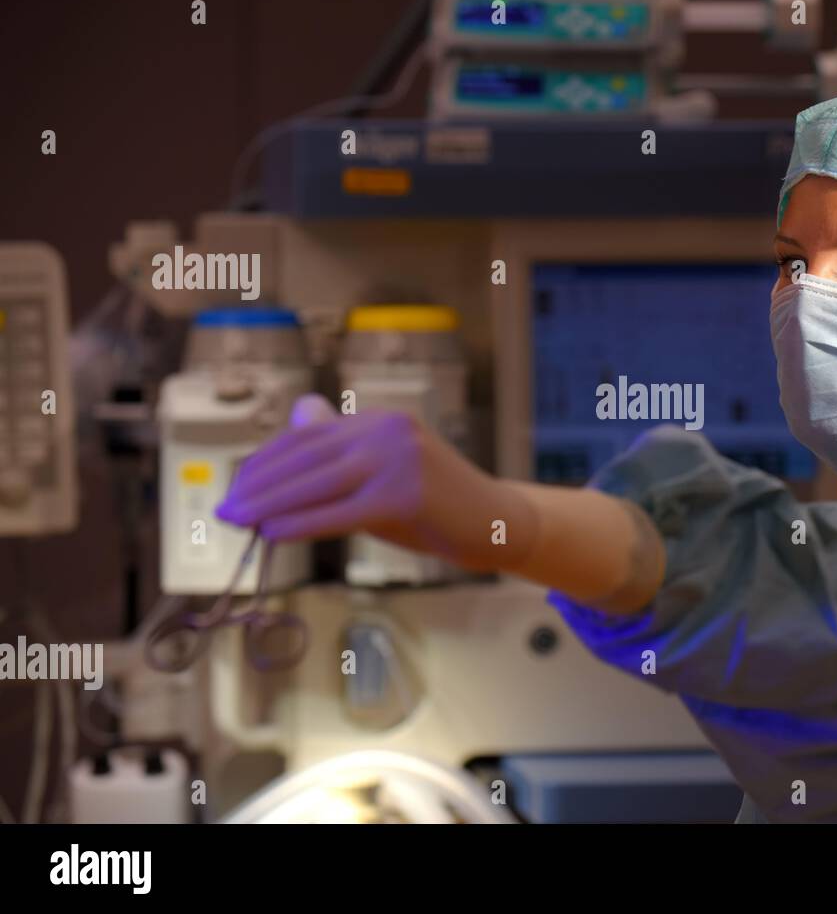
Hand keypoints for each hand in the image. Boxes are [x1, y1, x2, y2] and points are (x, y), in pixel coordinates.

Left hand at [216, 395, 525, 568]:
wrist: (499, 524)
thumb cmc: (439, 505)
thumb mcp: (386, 468)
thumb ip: (344, 447)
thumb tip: (301, 413)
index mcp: (380, 421)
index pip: (306, 437)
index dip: (264, 463)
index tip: (235, 489)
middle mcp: (387, 431)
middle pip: (305, 458)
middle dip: (258, 485)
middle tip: (225, 511)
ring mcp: (398, 461)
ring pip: (316, 483)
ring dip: (268, 504)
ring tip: (239, 523)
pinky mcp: (405, 496)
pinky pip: (338, 512)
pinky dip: (299, 523)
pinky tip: (272, 534)